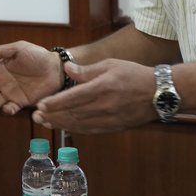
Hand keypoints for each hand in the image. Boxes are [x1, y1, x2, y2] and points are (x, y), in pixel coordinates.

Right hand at [0, 41, 61, 115]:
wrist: (56, 68)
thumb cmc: (37, 56)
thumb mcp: (18, 49)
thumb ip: (1, 51)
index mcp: (0, 68)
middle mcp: (3, 82)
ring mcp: (11, 93)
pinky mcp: (22, 102)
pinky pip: (12, 107)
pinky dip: (8, 109)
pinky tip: (5, 108)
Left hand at [32, 59, 157, 132]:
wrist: (159, 93)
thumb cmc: (134, 75)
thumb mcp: (111, 65)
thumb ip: (87, 70)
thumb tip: (66, 68)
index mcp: (103, 88)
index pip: (74, 98)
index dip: (55, 103)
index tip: (41, 105)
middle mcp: (105, 106)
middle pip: (73, 113)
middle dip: (53, 116)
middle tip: (36, 116)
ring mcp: (109, 119)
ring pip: (80, 124)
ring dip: (61, 124)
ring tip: (45, 122)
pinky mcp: (114, 127)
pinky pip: (90, 130)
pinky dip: (75, 129)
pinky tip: (64, 127)